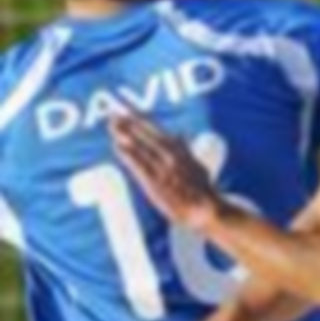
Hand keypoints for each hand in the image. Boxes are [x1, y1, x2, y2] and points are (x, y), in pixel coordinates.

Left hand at [110, 113, 220, 229]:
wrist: (206, 210)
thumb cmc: (202, 189)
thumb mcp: (197, 163)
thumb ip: (186, 149)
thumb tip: (180, 134)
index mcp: (180, 150)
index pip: (156, 130)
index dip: (140, 119)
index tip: (128, 110)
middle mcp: (171, 156)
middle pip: (146, 136)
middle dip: (130, 124)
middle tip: (114, 114)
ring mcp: (162, 169)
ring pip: (141, 148)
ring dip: (126, 135)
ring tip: (113, 125)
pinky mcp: (156, 184)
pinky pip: (139, 166)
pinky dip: (128, 155)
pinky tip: (118, 147)